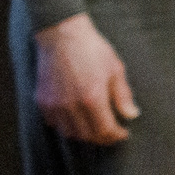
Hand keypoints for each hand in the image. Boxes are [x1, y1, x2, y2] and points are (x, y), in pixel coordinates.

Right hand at [33, 14, 137, 144]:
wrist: (62, 36)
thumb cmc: (92, 50)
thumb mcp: (115, 69)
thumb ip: (123, 95)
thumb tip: (131, 114)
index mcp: (92, 98)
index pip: (104, 130)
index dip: (115, 136)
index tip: (123, 134)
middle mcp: (71, 106)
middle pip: (87, 135)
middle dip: (102, 138)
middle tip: (112, 134)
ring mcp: (54, 105)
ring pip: (69, 132)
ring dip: (84, 134)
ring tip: (96, 128)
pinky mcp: (42, 101)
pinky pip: (54, 123)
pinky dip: (67, 125)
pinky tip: (77, 118)